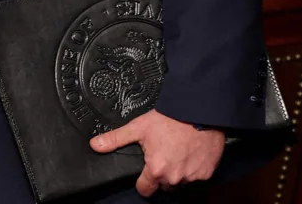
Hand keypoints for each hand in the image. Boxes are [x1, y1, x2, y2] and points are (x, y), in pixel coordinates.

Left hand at [89, 110, 224, 196]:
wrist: (197, 111)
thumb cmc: (169, 119)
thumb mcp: (139, 127)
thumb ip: (116, 139)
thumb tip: (96, 145)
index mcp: (156, 170)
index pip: (145, 189)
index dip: (143, 181)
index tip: (145, 172)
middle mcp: (174, 178)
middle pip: (163, 185)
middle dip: (162, 174)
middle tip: (163, 154)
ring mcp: (191, 177)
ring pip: (180, 182)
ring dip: (178, 172)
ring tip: (177, 152)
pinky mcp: (206, 174)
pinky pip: (196, 177)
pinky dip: (193, 168)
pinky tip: (190, 153)